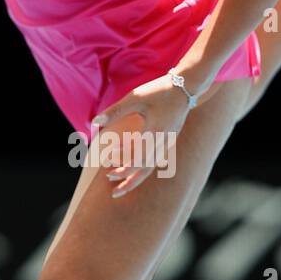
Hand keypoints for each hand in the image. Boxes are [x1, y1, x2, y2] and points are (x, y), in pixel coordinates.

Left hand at [90, 73, 194, 197]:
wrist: (186, 86)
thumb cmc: (159, 90)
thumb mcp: (135, 98)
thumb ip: (114, 111)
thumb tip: (94, 123)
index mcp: (155, 134)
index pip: (138, 160)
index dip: (123, 168)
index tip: (108, 171)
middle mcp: (163, 142)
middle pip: (146, 170)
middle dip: (130, 182)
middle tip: (114, 193)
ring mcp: (168, 142)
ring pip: (151, 166)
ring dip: (136, 176)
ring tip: (120, 182)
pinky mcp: (169, 139)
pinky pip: (154, 157)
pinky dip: (141, 163)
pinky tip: (128, 159)